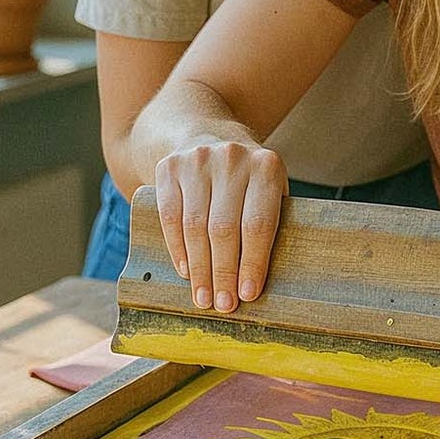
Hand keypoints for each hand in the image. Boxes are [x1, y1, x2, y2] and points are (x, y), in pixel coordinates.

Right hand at [149, 139, 288, 313]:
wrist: (206, 133)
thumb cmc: (246, 178)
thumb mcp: (268, 188)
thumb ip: (270, 221)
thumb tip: (259, 281)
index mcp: (266, 166)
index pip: (259, 224)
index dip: (252, 262)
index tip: (248, 294)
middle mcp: (231, 159)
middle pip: (224, 229)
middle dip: (223, 273)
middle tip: (223, 305)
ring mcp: (197, 160)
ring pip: (194, 226)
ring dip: (199, 269)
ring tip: (203, 298)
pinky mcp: (169, 168)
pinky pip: (170, 217)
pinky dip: (177, 249)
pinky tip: (186, 271)